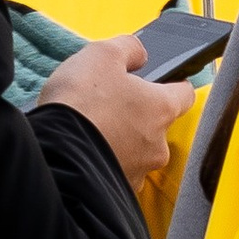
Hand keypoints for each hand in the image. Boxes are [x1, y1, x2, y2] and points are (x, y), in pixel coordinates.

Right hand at [40, 32, 192, 184]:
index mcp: (161, 109)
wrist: (52, 154)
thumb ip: (128, 48)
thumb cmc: (79, 103)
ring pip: (137, 151)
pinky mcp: (116, 191)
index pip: (185, 93)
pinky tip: (85, 149)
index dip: (173, 83)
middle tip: (109, 102)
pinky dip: (105, 160)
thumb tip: (138, 53)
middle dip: (137, 114)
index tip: (161, 80)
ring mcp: (138, 171)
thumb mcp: (102, 54)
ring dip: (121, 140)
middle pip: (157, 124)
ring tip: (92, 128)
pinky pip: (117, 171)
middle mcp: (157, 145)